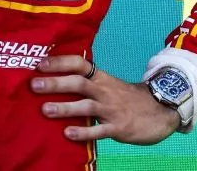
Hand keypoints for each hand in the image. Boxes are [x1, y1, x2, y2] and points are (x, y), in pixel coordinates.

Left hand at [31, 55, 179, 145]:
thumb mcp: (111, 86)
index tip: (40, 63)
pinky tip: (68, 134)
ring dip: (65, 107)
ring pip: (86, 106)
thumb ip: (90, 84)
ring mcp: (112, 109)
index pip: (80, 64)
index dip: (60, 62)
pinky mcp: (119, 128)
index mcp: (103, 78)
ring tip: (45, 110)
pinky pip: (99, 131)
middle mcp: (105, 91)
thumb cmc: (130, 99)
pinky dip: (83, 132)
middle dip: (56, 83)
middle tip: (34, 84)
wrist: (162, 110)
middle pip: (79, 83)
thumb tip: (59, 81)